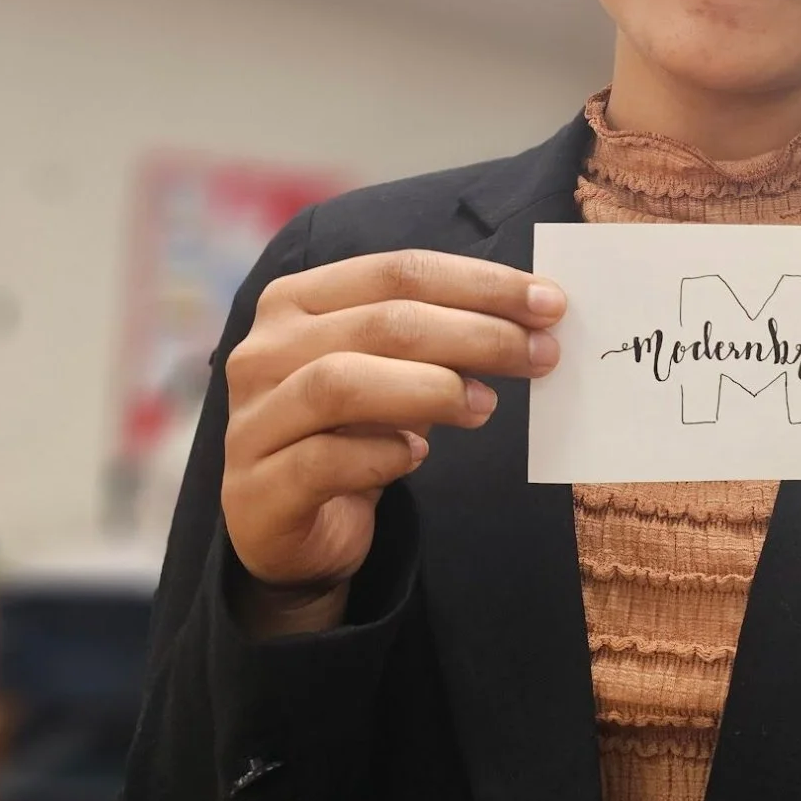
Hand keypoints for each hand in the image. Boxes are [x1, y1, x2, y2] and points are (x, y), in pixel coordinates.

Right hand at [219, 250, 564, 635]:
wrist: (290, 528)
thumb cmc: (352, 432)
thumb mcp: (395, 372)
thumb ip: (443, 340)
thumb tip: (533, 321)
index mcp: (296, 301)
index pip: (397, 271)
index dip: (480, 283)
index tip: (549, 303)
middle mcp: (262, 350)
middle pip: (382, 322)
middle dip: (477, 334)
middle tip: (542, 354)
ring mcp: (252, 421)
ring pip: (342, 382)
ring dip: (432, 389)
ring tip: (487, 406)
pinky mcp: (257, 491)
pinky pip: (322, 461)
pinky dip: (382, 454)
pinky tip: (419, 456)